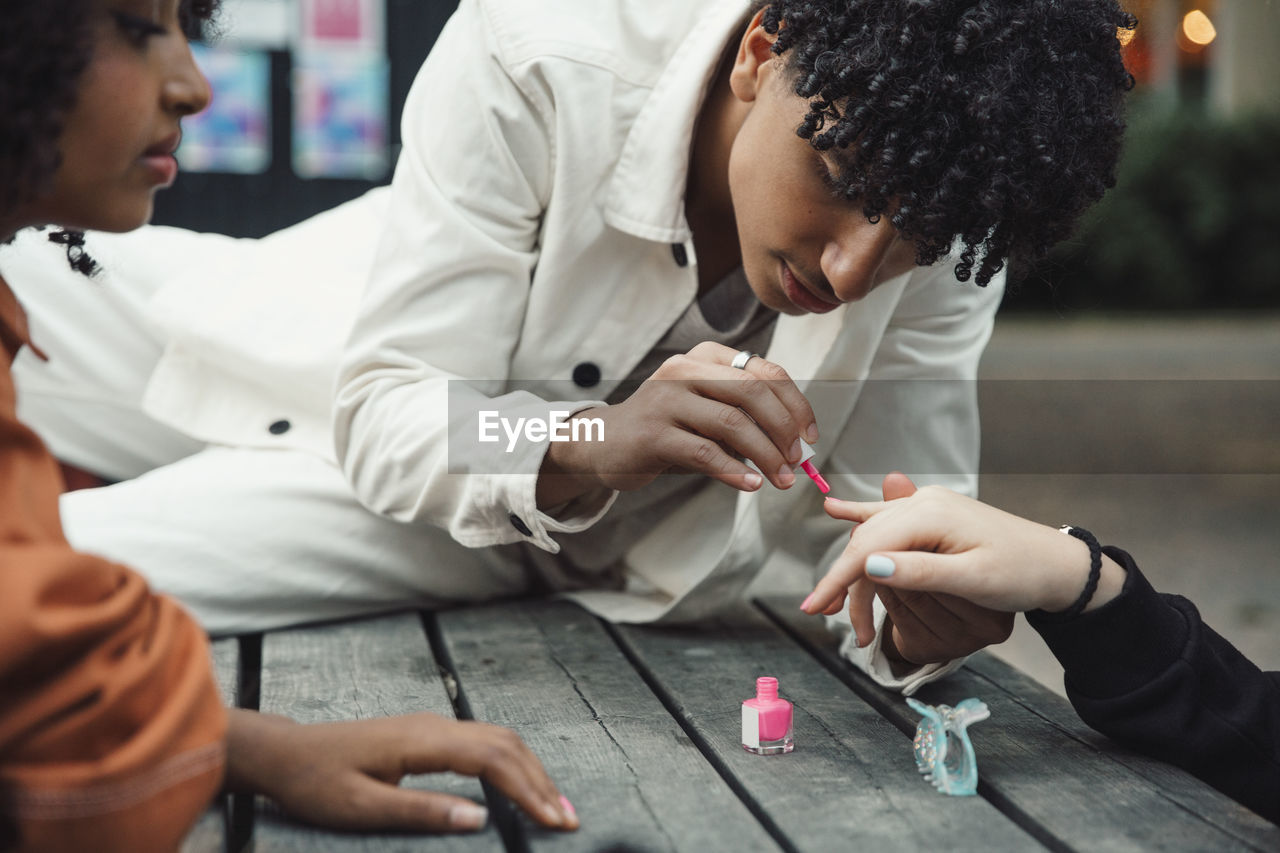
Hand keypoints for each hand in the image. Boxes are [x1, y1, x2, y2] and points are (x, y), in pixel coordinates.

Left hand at [225, 709, 577, 833]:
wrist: (286, 753)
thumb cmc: (316, 782)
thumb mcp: (361, 807)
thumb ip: (420, 812)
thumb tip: (479, 818)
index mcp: (422, 741)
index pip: (493, 759)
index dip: (529, 790)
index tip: (554, 821)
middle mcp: (435, 726)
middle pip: (506, 744)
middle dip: (542, 781)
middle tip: (569, 821)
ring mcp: (433, 728)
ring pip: (499, 740)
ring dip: (531, 771)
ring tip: (555, 807)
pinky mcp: (429, 737)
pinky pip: (484, 744)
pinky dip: (512, 765)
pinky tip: (521, 787)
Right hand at [538, 342, 817, 505]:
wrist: (603, 444)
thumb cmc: (666, 430)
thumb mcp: (705, 413)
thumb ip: (745, 420)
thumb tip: (796, 447)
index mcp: (704, 358)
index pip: (765, 373)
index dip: (796, 405)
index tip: (810, 437)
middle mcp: (685, 369)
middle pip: (753, 393)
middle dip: (784, 430)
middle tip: (798, 461)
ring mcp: (666, 399)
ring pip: (733, 423)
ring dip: (766, 455)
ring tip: (782, 480)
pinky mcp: (653, 433)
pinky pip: (704, 452)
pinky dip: (734, 471)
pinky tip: (750, 484)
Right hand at [830, 474, 1013, 665]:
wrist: (1055, 563)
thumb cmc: (1021, 573)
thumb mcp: (972, 580)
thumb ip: (919, 573)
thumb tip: (869, 568)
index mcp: (931, 515)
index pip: (868, 548)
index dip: (838, 579)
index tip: (815, 607)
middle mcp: (924, 502)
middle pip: (866, 541)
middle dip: (840, 579)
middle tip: (820, 614)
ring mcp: (929, 504)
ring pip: (874, 533)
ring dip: (850, 564)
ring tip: (829, 597)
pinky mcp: (934, 513)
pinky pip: (887, 516)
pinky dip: (860, 517)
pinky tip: (834, 510)